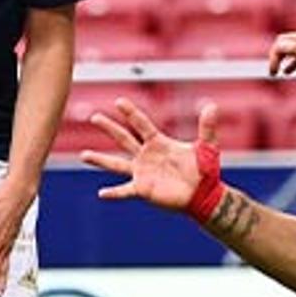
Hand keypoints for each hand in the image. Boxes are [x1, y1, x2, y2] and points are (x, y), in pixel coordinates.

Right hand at [82, 98, 218, 212]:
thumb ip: (207, 127)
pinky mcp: (143, 189)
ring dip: (100, 159)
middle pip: (124, 138)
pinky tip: (101, 194)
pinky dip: (114, 193)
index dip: (131, 113)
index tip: (119, 101)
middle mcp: (146, 156)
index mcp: (158, 143)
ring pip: (117, 164)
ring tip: (83, 155)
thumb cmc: (204, 170)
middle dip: (109, 127)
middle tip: (94, 116)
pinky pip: (125, 191)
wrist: (204, 195)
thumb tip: (212, 105)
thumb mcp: (206, 146)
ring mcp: (142, 173)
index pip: (141, 124)